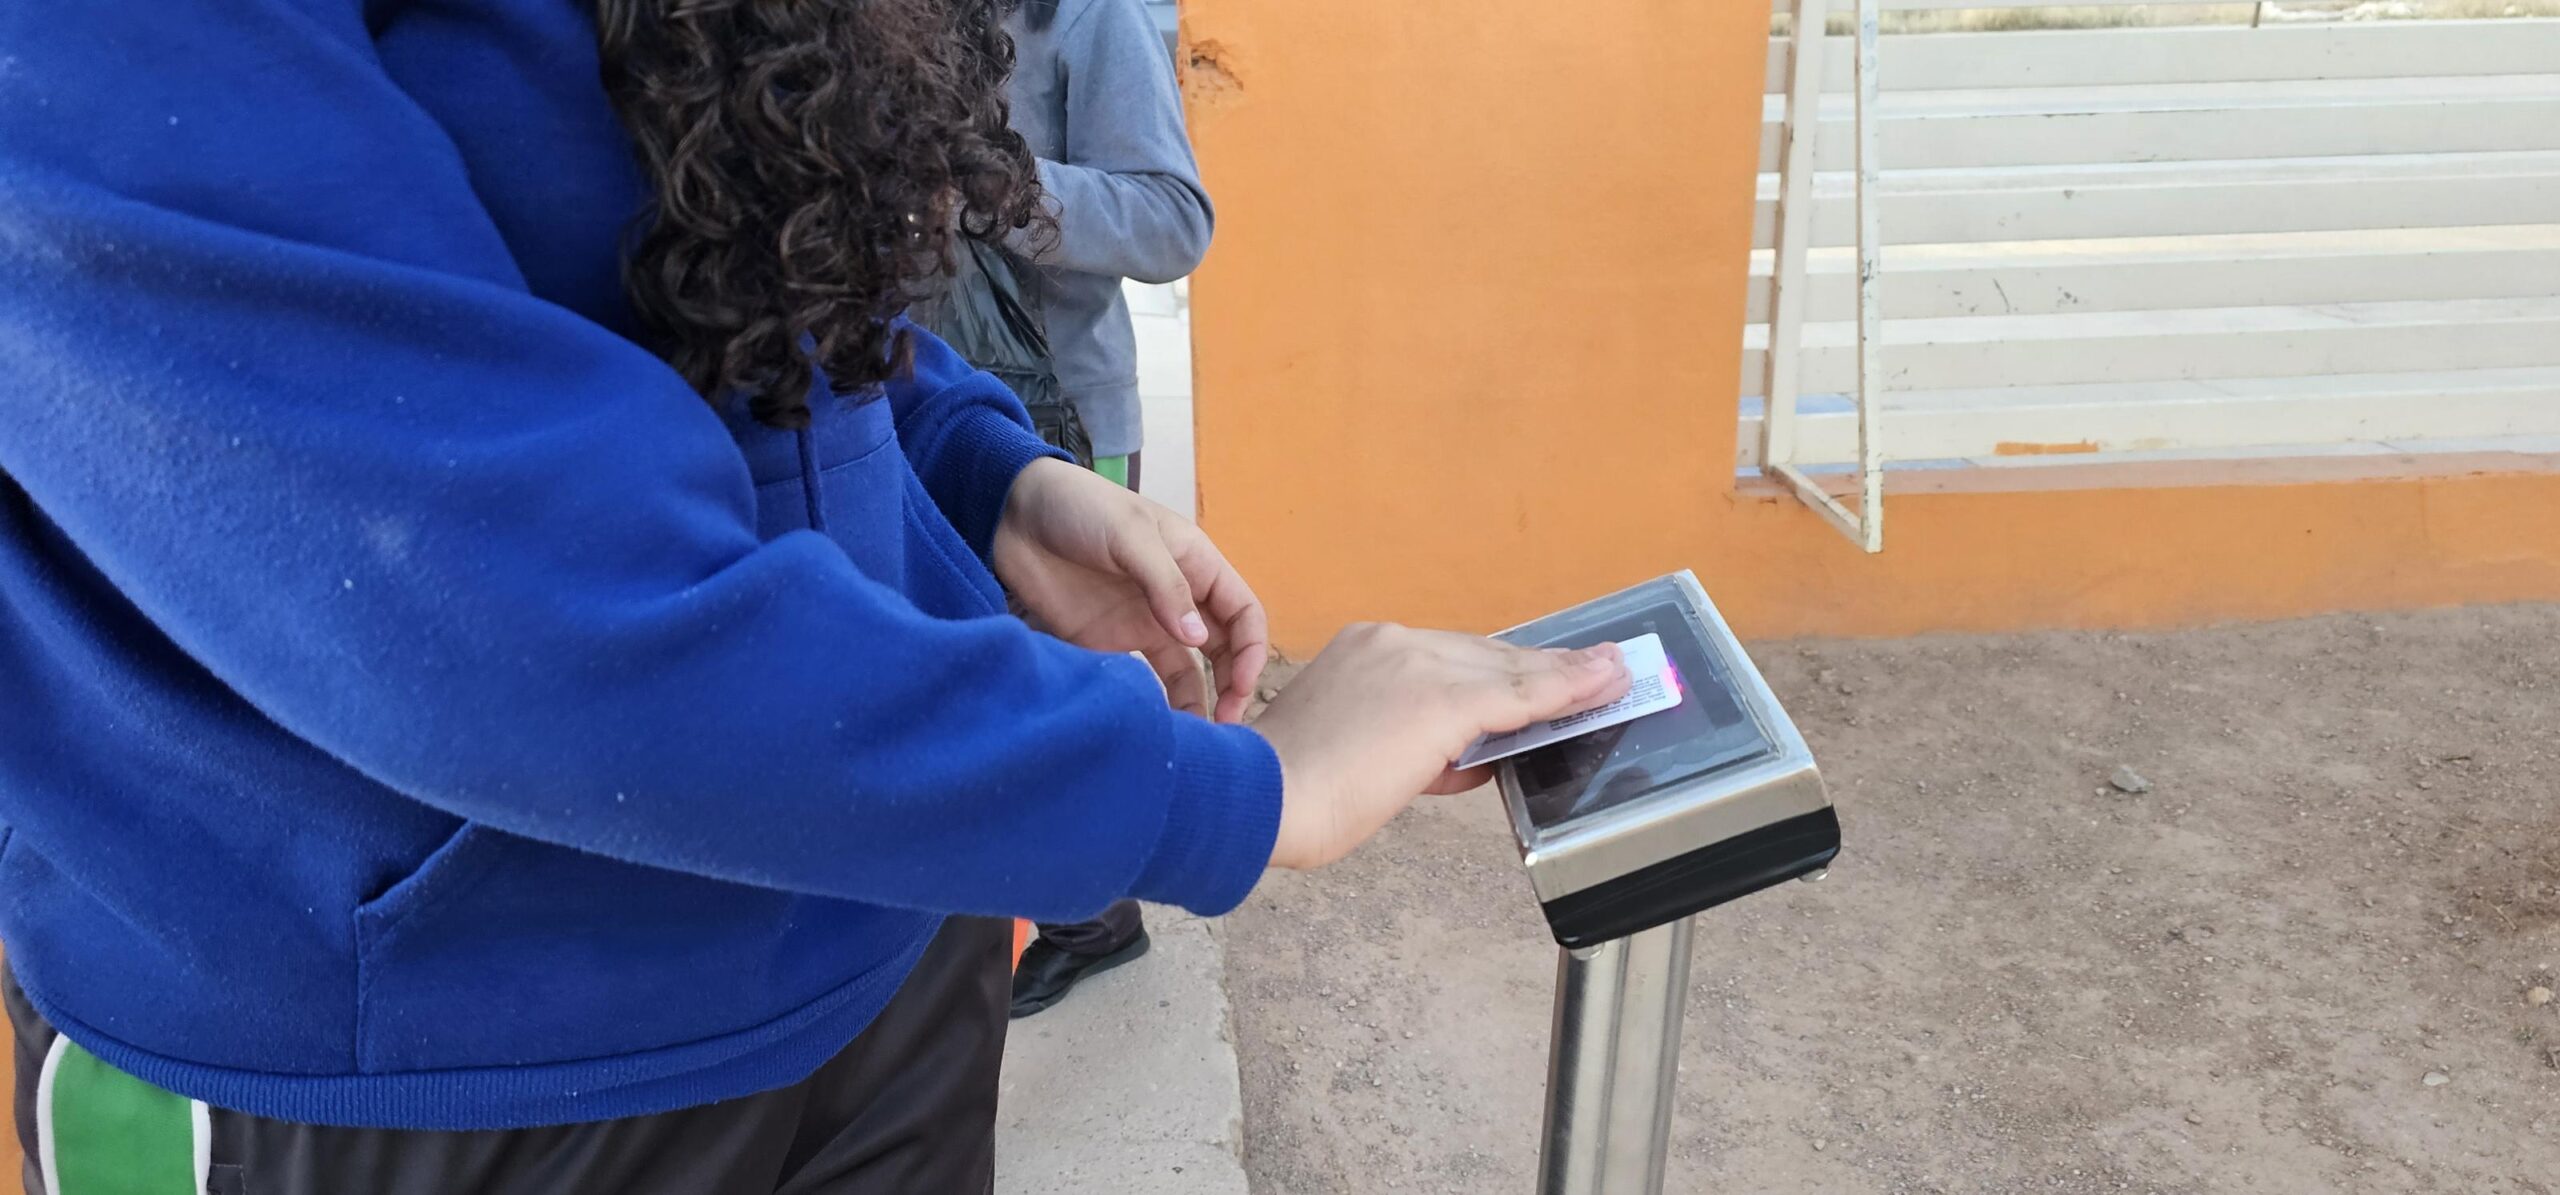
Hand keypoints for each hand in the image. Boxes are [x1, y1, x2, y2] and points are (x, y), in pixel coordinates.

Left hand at [991, 458, 1268, 721]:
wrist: (1012, 515)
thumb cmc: (1079, 507)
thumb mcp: (1129, 534)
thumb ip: (1165, 585)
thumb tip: (1198, 639)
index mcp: (1196, 564)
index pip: (1244, 613)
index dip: (1252, 651)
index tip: (1241, 687)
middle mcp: (1179, 598)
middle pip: (1224, 650)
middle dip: (1233, 686)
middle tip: (1224, 725)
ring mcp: (1145, 623)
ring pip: (1189, 671)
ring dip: (1199, 702)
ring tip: (1197, 738)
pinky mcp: (1110, 643)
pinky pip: (1146, 679)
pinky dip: (1159, 703)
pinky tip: (1160, 725)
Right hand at [1251, 625, 1630, 870]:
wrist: (1258, 798)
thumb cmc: (1292, 792)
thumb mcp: (1357, 753)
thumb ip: (1417, 747)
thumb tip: (1471, 758)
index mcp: (1364, 649)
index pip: (1453, 656)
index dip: (1506, 668)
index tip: (1543, 673)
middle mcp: (1391, 643)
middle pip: (1488, 654)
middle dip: (1544, 668)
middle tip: (1596, 669)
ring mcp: (1416, 666)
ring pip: (1510, 668)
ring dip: (1568, 674)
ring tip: (1612, 674)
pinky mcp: (1440, 700)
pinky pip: (1520, 694)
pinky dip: (1567, 690)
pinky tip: (1602, 685)